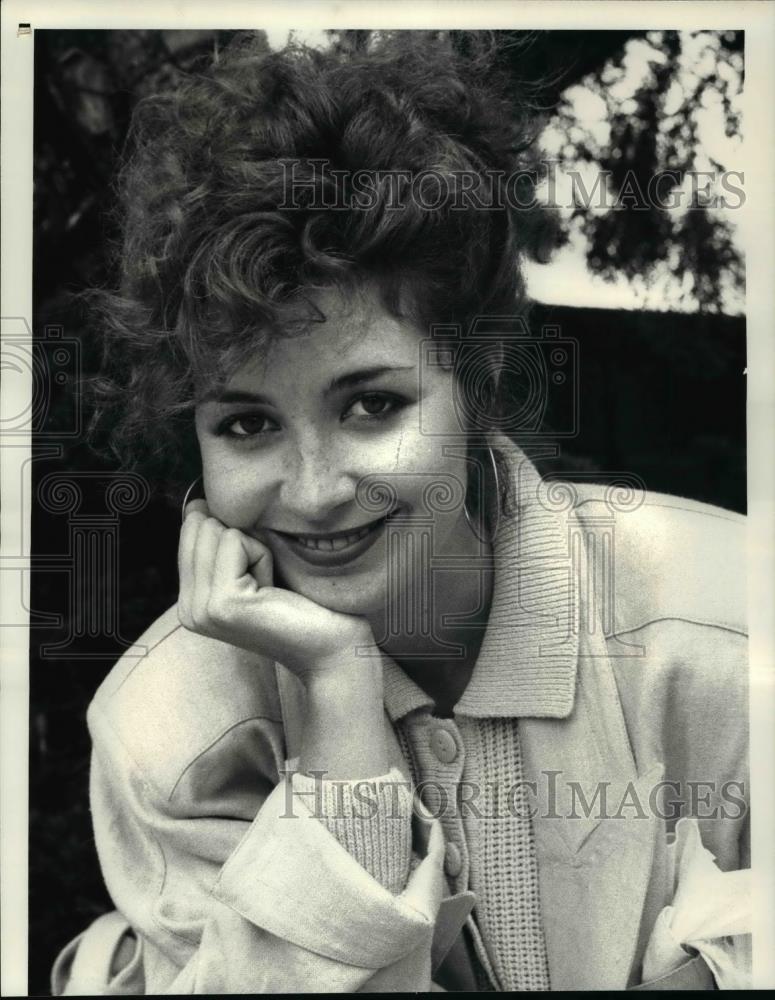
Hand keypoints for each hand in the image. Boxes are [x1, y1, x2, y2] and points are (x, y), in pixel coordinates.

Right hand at [177, 500, 374, 683]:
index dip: (232, 537)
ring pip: (217, 530)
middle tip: (266, 583)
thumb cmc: (300, 602)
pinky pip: (236, 541)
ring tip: (270, 587)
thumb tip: (196, 502)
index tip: (255, 576)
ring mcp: (202, 610)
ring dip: (255, 549)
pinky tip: (274, 589)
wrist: (331, 646)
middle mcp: (187, 610)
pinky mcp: (223, 602)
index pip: (190, 532)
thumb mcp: (250, 570)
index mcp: (189, 602)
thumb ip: (218, 543)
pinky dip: (263, 556)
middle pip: (201, 527)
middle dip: (242, 541)